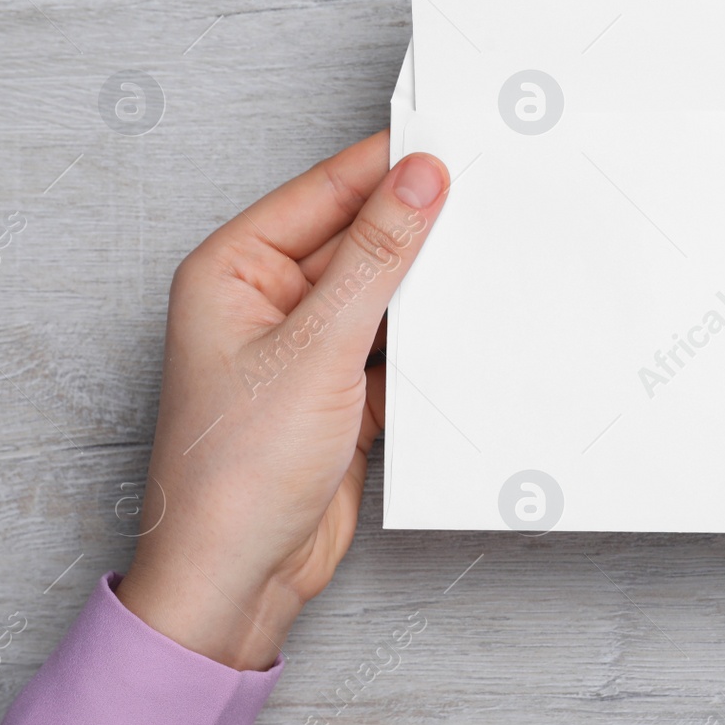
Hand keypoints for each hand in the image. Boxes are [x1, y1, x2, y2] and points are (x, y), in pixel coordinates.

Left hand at [116, 132, 449, 669]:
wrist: (237, 579)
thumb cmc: (235, 472)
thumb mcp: (316, 348)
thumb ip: (376, 258)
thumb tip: (418, 180)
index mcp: (234, 270)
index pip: (324, 193)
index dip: (388, 168)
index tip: (453, 145)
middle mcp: (266, 302)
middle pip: (358, 240)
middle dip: (418, 227)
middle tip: (488, 197)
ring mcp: (306, 349)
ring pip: (383, 294)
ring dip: (428, 288)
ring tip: (490, 261)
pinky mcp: (341, 393)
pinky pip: (396, 346)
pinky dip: (429, 342)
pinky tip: (469, 329)